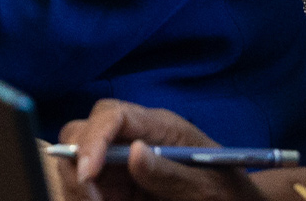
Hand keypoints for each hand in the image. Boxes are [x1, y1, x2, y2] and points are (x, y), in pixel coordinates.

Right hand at [55, 100, 262, 200]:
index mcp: (160, 127)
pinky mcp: (116, 185)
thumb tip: (134, 153)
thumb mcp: (210, 188)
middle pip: (82, 130)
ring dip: (77, 187)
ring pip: (75, 160)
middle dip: (76, 162)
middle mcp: (134, 138)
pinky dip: (83, 198)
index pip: (113, 114)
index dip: (93, 139)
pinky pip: (86, 186)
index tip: (89, 174)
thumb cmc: (230, 194)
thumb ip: (172, 174)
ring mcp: (121, 161)